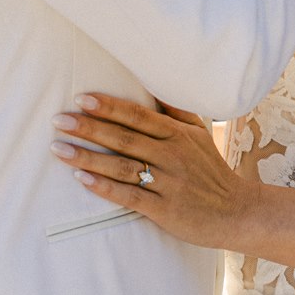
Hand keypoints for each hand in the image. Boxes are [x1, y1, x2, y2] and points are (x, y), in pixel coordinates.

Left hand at [51, 94, 258, 250]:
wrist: (236, 211)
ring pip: (121, 166)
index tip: (81, 98)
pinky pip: (129, 196)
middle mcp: (171, 154)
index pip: (137, 115)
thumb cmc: (211, 169)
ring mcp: (168, 182)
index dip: (108, 106)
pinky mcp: (164, 209)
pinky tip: (81, 179)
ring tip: (59, 149)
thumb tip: (153, 83)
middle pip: (124, 138)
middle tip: (59, 120)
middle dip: (89, 127)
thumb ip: (176, 110)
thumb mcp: (200, 134)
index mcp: (177, 134)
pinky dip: (104, 187)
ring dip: (88, 157)